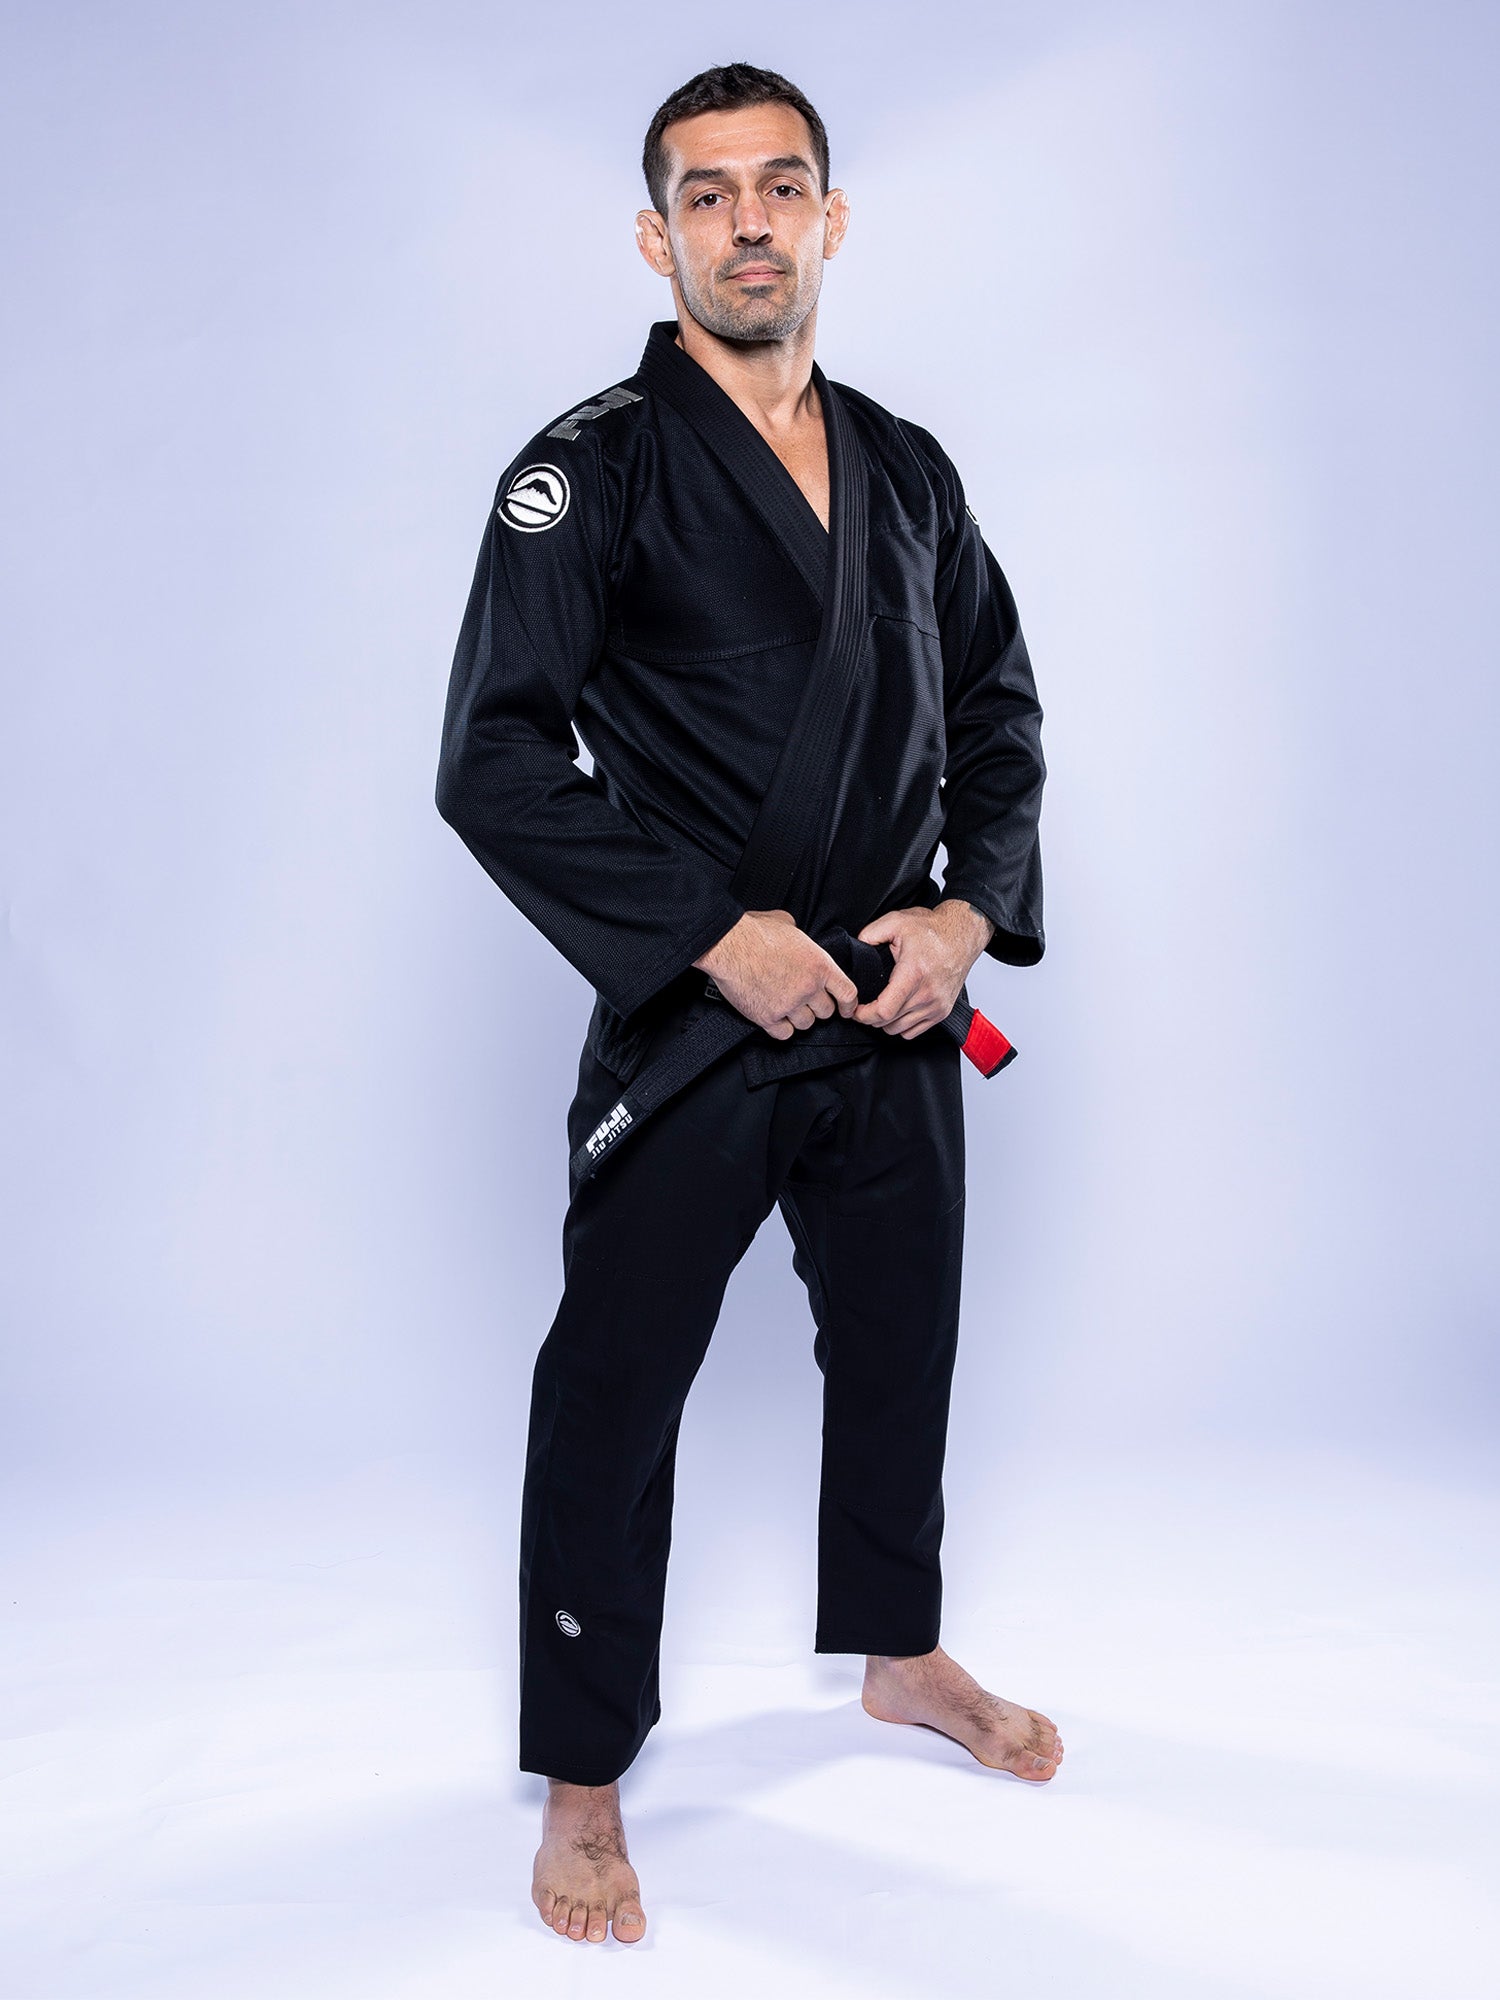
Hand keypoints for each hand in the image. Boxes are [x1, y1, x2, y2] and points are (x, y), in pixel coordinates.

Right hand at [693, 910, 859, 1039]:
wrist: (729, 945)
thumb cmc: (755, 932)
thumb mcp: (788, 924)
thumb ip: (802, 939)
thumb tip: (799, 940)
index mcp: (819, 965)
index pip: (847, 993)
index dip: (849, 1005)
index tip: (846, 1009)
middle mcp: (808, 988)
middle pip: (825, 1012)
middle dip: (817, 1007)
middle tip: (805, 1000)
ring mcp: (789, 1005)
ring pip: (805, 1024)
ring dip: (799, 1018)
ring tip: (787, 1006)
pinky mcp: (767, 1017)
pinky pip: (784, 1034)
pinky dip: (781, 1028)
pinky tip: (775, 1017)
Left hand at [850, 900, 993, 1037]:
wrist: (962, 935)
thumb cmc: (933, 930)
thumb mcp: (896, 921)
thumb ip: (870, 933)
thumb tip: (856, 946)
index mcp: (913, 974)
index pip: (884, 1011)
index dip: (863, 1015)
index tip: (855, 1010)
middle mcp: (926, 994)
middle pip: (888, 1023)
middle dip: (870, 1017)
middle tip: (864, 1005)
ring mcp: (936, 1005)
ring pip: (899, 1030)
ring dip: (886, 1022)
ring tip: (881, 1005)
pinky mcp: (942, 1011)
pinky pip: (914, 1032)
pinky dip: (902, 1025)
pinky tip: (898, 1010)